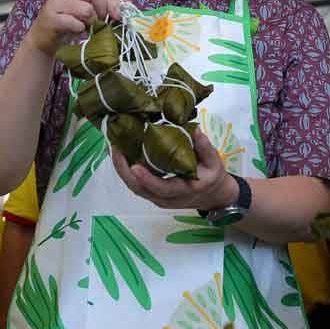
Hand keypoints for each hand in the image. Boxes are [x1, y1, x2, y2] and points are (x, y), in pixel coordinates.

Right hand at [25, 0, 123, 55]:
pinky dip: (80, 30)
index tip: (116, 14)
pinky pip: (76, 24)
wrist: (46, 36)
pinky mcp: (51, 17)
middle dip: (103, 9)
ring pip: (87, 9)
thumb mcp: (90, 6)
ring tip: (84, 24)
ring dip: (91, 22)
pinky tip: (74, 29)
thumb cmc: (70, 18)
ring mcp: (55, 0)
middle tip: (99, 20)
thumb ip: (108, 0)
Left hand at [112, 127, 237, 210]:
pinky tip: (121, 155)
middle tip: (115, 149)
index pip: (161, 188)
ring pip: (134, 187)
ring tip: (114, 148)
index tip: (134, 166)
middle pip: (139, 189)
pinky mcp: (153, 194)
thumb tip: (196, 130)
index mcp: (182, 190)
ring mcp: (157, 198)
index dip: (146, 179)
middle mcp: (166, 198)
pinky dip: (126, 171)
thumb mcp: (214, 162)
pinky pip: (136, 185)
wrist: (213, 196)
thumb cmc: (212, 177)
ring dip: (121, 170)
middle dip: (123, 170)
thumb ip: (205, 148)